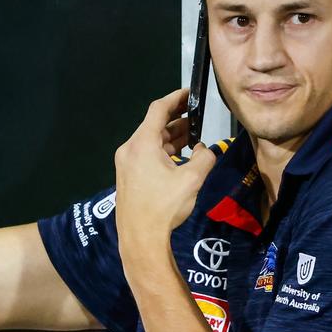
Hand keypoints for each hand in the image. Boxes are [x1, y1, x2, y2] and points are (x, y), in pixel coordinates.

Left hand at [114, 88, 216, 262]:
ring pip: (150, 141)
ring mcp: (126, 164)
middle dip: (176, 120)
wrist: (141, 238)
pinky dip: (162, 151)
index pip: (159, 109)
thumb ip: (205, 157)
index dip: (176, 97)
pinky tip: (178, 159)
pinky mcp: (127, 177)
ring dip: (170, 138)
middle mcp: (130, 149)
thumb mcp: (192, 179)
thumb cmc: (164, 207)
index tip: (190, 94)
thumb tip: (205, 149)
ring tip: (191, 138)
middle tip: (196, 118)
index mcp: (142, 143)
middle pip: (154, 125)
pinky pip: (145, 155)